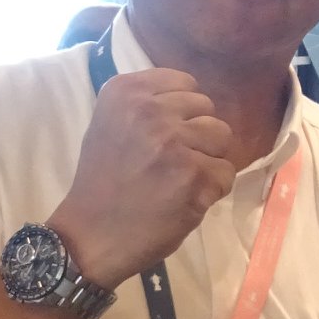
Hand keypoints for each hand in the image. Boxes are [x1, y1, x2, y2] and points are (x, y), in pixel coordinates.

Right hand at [46, 68, 236, 287]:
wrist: (91, 235)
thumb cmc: (103, 181)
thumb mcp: (112, 123)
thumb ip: (149, 104)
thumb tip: (195, 102)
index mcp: (125, 91)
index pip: (186, 83)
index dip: (184, 112)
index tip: (165, 135)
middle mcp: (149, 110)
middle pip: (207, 109)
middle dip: (197, 135)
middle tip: (169, 163)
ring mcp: (173, 142)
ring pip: (222, 137)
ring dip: (208, 160)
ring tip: (178, 179)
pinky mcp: (193, 175)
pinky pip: (227, 172)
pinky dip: (212, 189)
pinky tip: (183, 199)